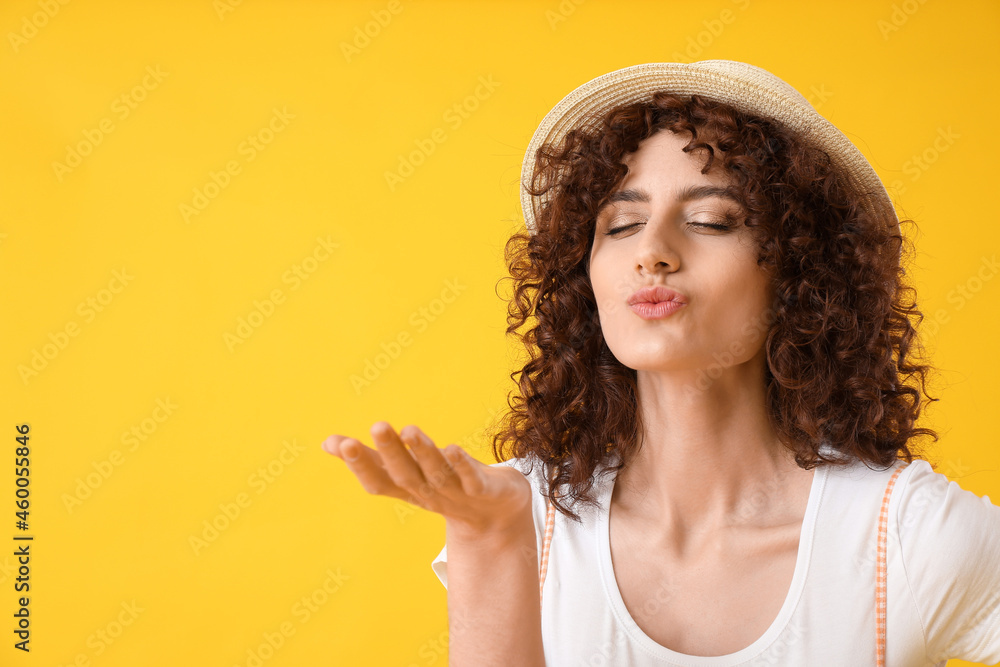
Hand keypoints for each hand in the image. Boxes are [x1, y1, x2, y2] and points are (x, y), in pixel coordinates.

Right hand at [322, 421, 531, 535]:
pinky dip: (464, 466)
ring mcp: (456, 494)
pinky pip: (473, 480)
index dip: (360, 464)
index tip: (340, 442)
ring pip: (438, 475)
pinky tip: (453, 449)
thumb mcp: (406, 472)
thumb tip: (327, 443)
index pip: (379, 479)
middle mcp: (428, 493)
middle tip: (376, 426)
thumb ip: (371, 458)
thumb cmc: (445, 485)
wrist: (498, 515)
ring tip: (410, 430)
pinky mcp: (484, 490)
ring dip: (424, 454)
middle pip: (406, 475)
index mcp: (407, 488)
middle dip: (391, 453)